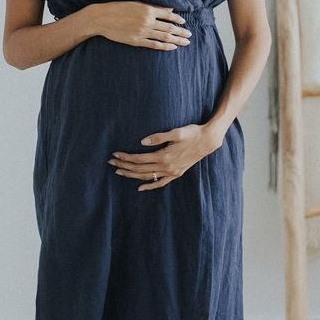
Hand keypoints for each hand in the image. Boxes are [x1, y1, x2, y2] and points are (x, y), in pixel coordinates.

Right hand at [95, 1, 191, 49]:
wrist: (101, 18)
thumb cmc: (117, 8)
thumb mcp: (135, 3)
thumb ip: (152, 6)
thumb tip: (168, 8)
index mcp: (147, 9)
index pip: (168, 14)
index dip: (177, 19)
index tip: (184, 22)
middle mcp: (147, 21)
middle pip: (169, 27)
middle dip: (181, 32)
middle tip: (190, 35)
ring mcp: (142, 32)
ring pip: (164, 37)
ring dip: (176, 40)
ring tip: (185, 42)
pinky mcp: (136, 41)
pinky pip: (154, 45)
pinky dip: (164, 46)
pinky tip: (172, 47)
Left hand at [109, 122, 223, 189]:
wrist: (208, 141)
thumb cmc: (192, 133)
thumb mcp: (176, 132)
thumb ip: (159, 137)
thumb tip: (142, 142)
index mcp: (164, 156)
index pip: (139, 159)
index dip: (126, 157)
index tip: (115, 154)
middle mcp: (167, 167)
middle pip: (140, 168)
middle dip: (124, 165)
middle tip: (111, 162)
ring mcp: (172, 172)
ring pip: (147, 176)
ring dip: (132, 175)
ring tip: (119, 172)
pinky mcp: (176, 174)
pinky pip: (160, 183)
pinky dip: (150, 186)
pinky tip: (140, 187)